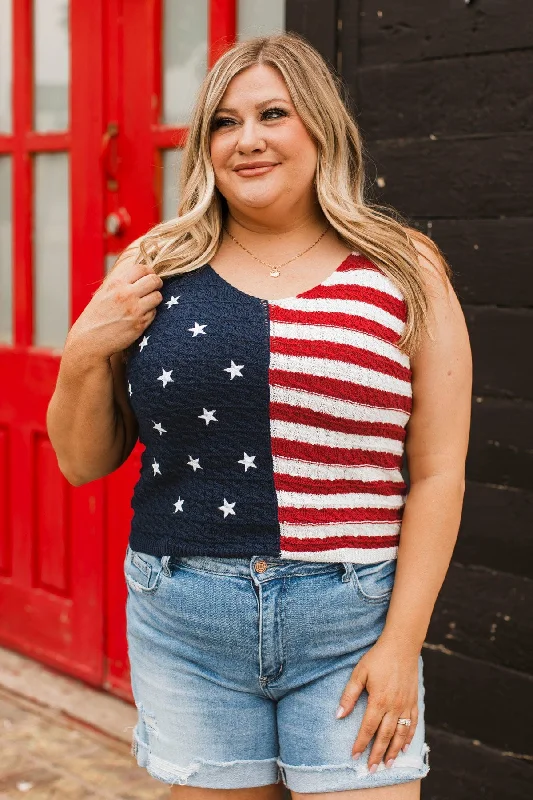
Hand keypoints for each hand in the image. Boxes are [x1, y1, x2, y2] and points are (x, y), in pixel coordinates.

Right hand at [66, 241, 163, 361]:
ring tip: (147, 303)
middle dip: (157, 283)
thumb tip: (140, 274)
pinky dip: (150, 313)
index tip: (149, 276)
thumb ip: (121, 283)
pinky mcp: (140, 324)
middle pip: (154, 281)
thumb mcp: (104, 293)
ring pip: (157, 297)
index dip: (149, 272)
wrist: (90, 340)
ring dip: (155, 299)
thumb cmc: (96, 316)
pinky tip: (140, 316)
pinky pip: (154, 313)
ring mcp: (134, 310)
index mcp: (116, 284)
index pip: (141, 268)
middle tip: (154, 288)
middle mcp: (126, 294)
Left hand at [336, 638, 419, 771]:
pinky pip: (412, 724)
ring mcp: (406, 705)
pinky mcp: (414, 701)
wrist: (402, 646)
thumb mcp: (360, 673)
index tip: (354, 756)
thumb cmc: (378, 658)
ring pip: (400, 734)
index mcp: (379, 700)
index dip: (360, 743)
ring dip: (393, 751)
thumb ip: (349, 695)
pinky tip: (404, 747)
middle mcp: (394, 706)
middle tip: (371, 769)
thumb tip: (338, 715)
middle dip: (377, 754)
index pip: (368, 728)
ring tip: (388, 765)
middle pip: (385, 736)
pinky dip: (409, 737)